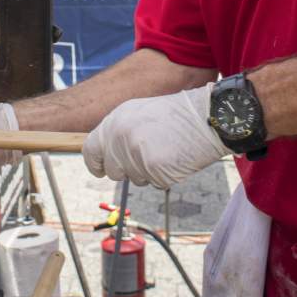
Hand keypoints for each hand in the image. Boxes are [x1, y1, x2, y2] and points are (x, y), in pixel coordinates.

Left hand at [83, 84, 229, 188]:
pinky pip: (154, 183)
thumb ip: (118, 132)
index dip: (95, 163)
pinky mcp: (153, 168)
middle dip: (127, 169)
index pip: (90, 150)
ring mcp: (135, 152)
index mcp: (115, 120)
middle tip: (149, 154)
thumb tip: (105, 156)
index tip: (101, 170)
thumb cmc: (176, 116)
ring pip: (134, 179)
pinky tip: (175, 157)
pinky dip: (165, 175)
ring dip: (148, 172)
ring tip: (166, 149)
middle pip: (113, 170)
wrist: (207, 116)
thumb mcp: (139, 113)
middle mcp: (120, 136)